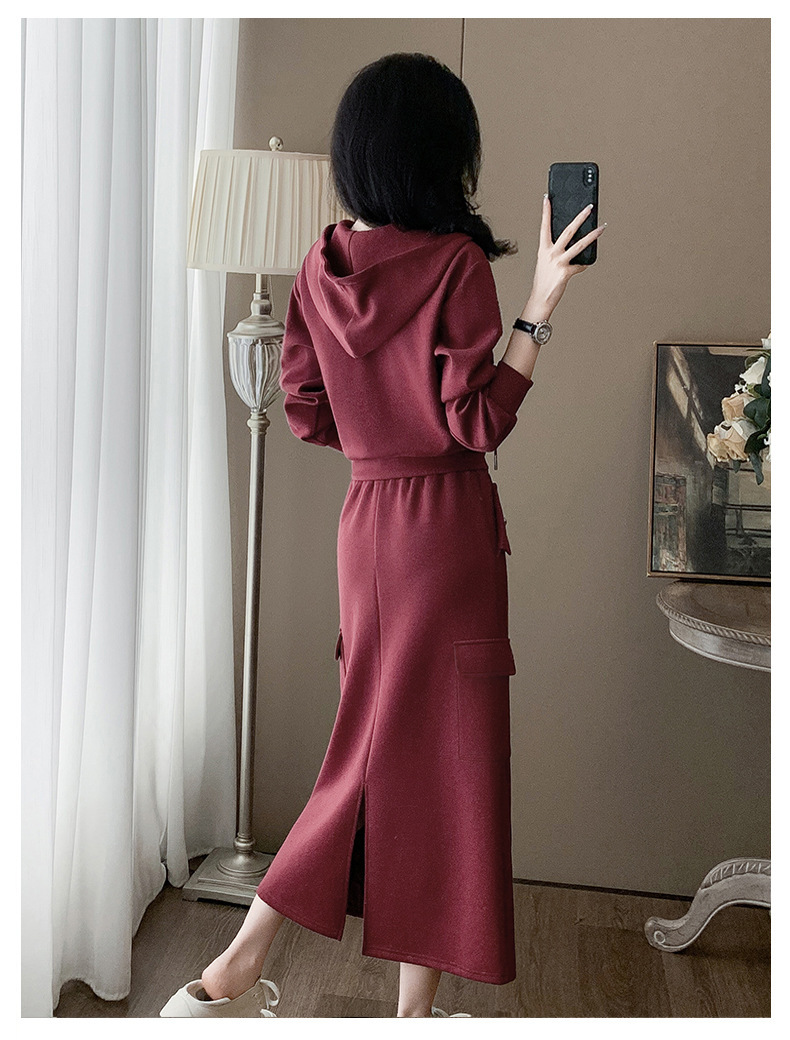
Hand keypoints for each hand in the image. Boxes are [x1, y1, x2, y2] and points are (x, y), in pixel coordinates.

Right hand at [522, 196, 605, 321]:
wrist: (540, 300)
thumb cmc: (543, 282)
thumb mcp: (545, 263)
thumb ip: (556, 252)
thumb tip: (572, 245)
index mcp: (543, 250)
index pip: (544, 226)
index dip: (546, 211)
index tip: (547, 198)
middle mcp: (550, 254)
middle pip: (568, 231)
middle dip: (580, 217)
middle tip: (589, 208)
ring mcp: (558, 263)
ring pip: (580, 245)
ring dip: (593, 235)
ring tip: (602, 227)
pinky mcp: (566, 272)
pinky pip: (580, 266)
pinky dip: (583, 265)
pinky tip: (583, 266)